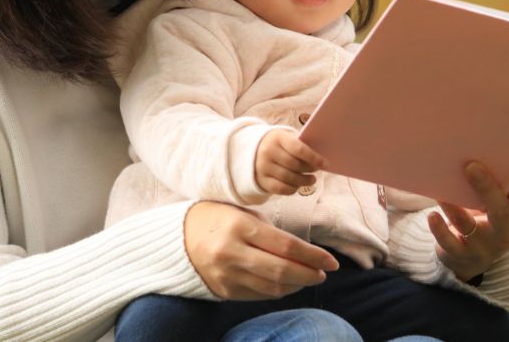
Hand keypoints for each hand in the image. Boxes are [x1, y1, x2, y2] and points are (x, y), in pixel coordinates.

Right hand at [184, 201, 338, 299]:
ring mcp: (227, 274)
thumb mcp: (243, 212)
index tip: (331, 261)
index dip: (314, 256)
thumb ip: (270, 231)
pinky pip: (258, 295)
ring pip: (272, 287)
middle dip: (309, 274)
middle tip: (324, 272)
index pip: (287, 246)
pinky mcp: (224, 290)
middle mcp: (233, 252)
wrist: (177, 237)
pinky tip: (288, 284)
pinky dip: (278, 291)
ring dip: (296, 285)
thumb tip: (303, 252)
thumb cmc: (218, 218)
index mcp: (241, 226)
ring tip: (309, 277)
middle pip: (282, 271)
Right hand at [255, 129, 325, 194]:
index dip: (314, 158)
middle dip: (308, 169)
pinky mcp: (262, 180)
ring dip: (303, 181)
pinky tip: (298, 186)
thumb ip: (302, 145)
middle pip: (294, 164)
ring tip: (311, 180)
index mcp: (278, 137)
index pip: (298, 148)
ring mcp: (263, 167)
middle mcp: (268, 151)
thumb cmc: (280, 145)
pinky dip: (292, 189)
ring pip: (288, 178)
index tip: (325, 164)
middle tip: (316, 170)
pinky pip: (280, 189)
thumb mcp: (288, 138)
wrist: (255, 151)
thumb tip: (321, 159)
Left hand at [427, 147, 508, 282]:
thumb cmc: (486, 218)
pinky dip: (440, 230)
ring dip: (454, 207)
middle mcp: (505, 229)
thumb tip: (504, 136)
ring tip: (441, 192)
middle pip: (501, 211)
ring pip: (469, 225)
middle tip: (471, 166)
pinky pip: (450, 244)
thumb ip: (503, 179)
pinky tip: (432, 217)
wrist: (469, 262)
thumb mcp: (501, 203)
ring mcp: (483, 245)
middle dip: (487, 189)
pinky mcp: (460, 254)